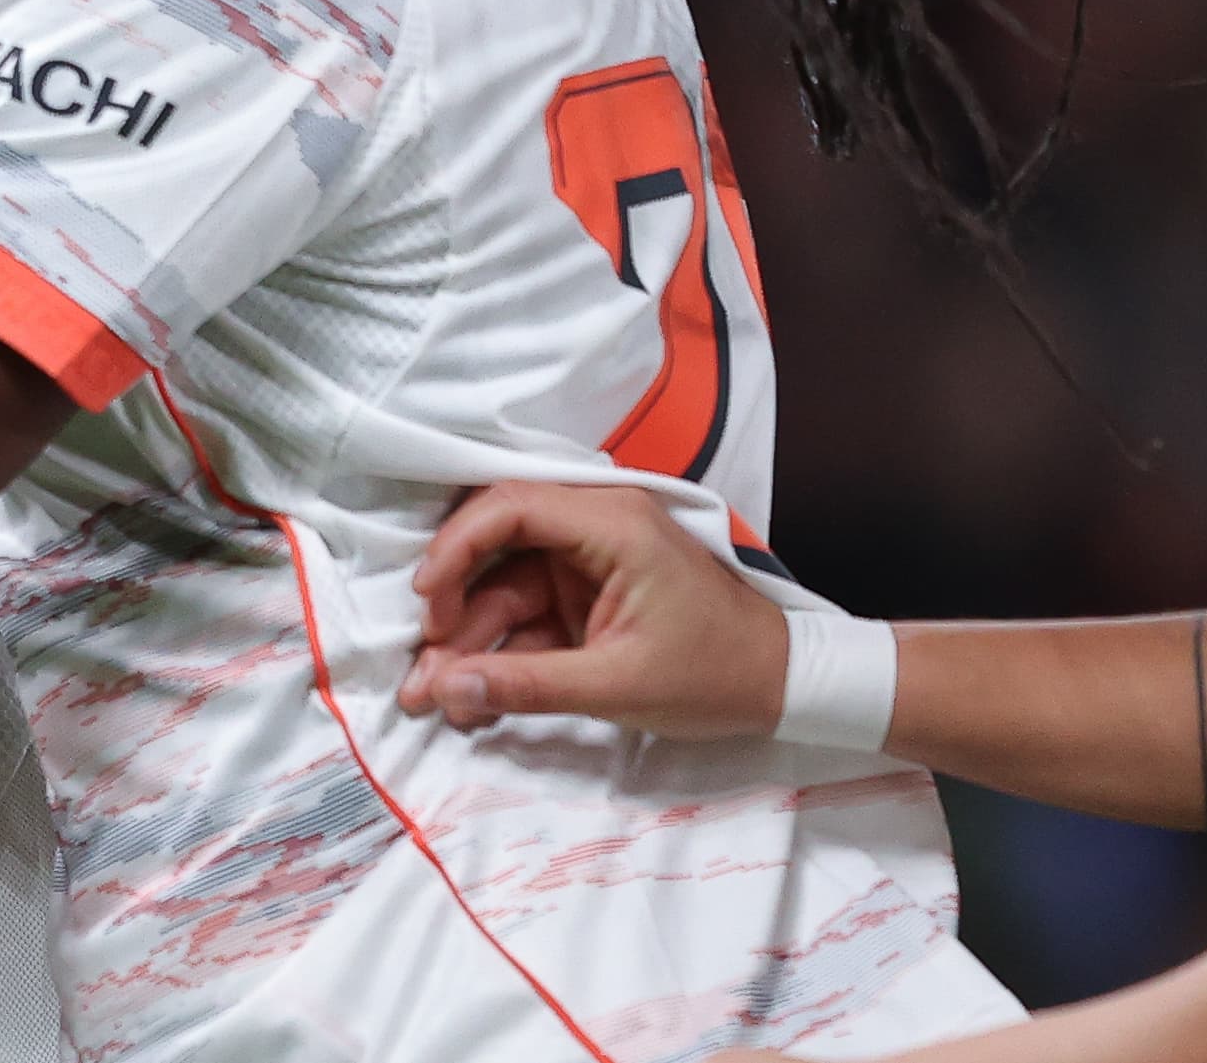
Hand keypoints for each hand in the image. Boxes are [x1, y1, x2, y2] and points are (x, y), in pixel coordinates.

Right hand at [396, 481, 788, 739]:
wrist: (785, 688)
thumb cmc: (714, 674)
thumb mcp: (618, 686)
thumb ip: (527, 684)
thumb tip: (445, 688)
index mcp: (611, 525)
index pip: (512, 507)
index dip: (456, 547)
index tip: (425, 600)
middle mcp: (592, 530)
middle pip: (496, 548)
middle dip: (452, 608)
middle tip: (421, 667)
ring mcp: (587, 565)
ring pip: (503, 591)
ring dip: (468, 644)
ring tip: (434, 700)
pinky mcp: (586, 599)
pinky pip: (527, 618)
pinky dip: (499, 657)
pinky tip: (471, 699)